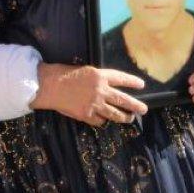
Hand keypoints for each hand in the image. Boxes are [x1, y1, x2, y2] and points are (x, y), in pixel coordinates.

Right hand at [31, 63, 147, 125]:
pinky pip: (100, 120)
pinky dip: (103, 120)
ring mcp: (94, 104)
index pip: (121, 79)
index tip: (141, 85)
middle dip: (135, 105)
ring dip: (124, 117)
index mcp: (100, 75)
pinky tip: (104, 120)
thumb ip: (98, 79)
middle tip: (144, 109)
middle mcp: (101, 90)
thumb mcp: (85, 71)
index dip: (132, 82)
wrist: (49, 86)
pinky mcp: (87, 115)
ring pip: (115, 113)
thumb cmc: (63, 74)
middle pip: (123, 99)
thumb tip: (107, 87)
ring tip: (130, 118)